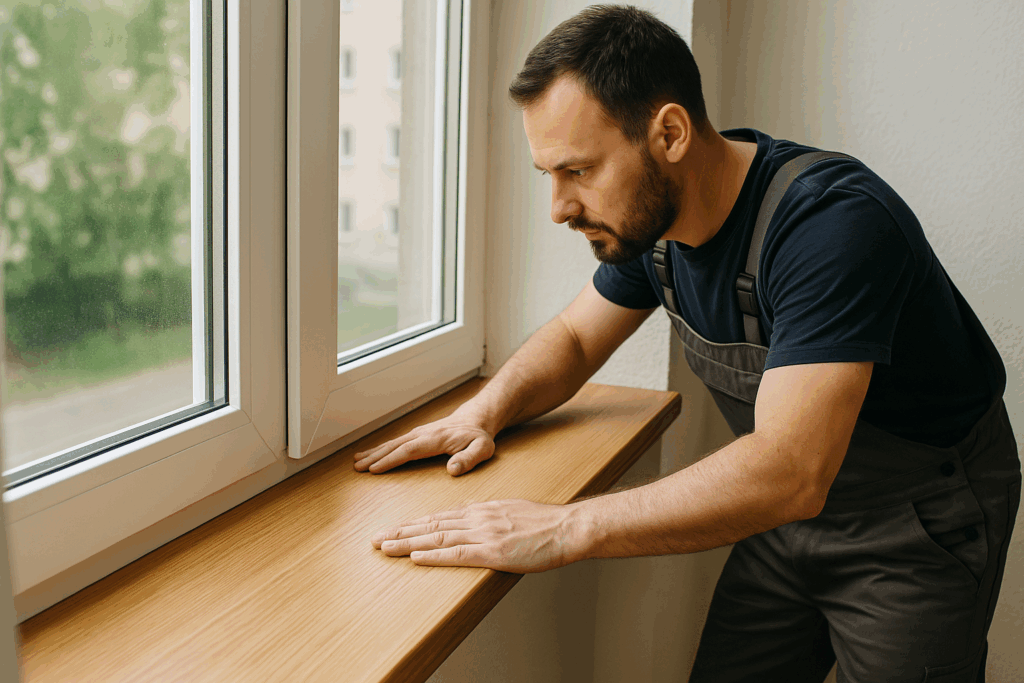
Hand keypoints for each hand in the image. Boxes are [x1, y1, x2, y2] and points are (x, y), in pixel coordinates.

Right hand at [353, 413, 495, 475]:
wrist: (476, 420)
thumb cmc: (479, 436)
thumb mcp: (482, 449)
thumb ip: (469, 459)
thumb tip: (452, 469)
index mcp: (435, 439)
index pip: (409, 450)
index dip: (391, 460)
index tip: (374, 469)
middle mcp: (423, 434)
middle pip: (395, 445)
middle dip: (375, 456)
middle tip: (357, 467)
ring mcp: (419, 433)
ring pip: (393, 443)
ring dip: (374, 451)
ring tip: (356, 460)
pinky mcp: (418, 435)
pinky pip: (397, 442)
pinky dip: (382, 448)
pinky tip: (371, 453)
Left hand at [370, 499, 585, 572]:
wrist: (567, 527)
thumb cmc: (545, 524)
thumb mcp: (512, 511)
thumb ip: (490, 517)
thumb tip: (473, 522)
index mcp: (482, 509)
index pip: (440, 517)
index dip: (413, 524)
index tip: (394, 529)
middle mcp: (477, 518)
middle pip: (431, 525)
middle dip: (401, 531)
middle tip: (376, 538)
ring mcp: (484, 534)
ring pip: (437, 537)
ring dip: (407, 543)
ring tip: (385, 546)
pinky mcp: (493, 551)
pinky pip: (457, 553)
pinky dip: (433, 555)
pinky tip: (416, 557)